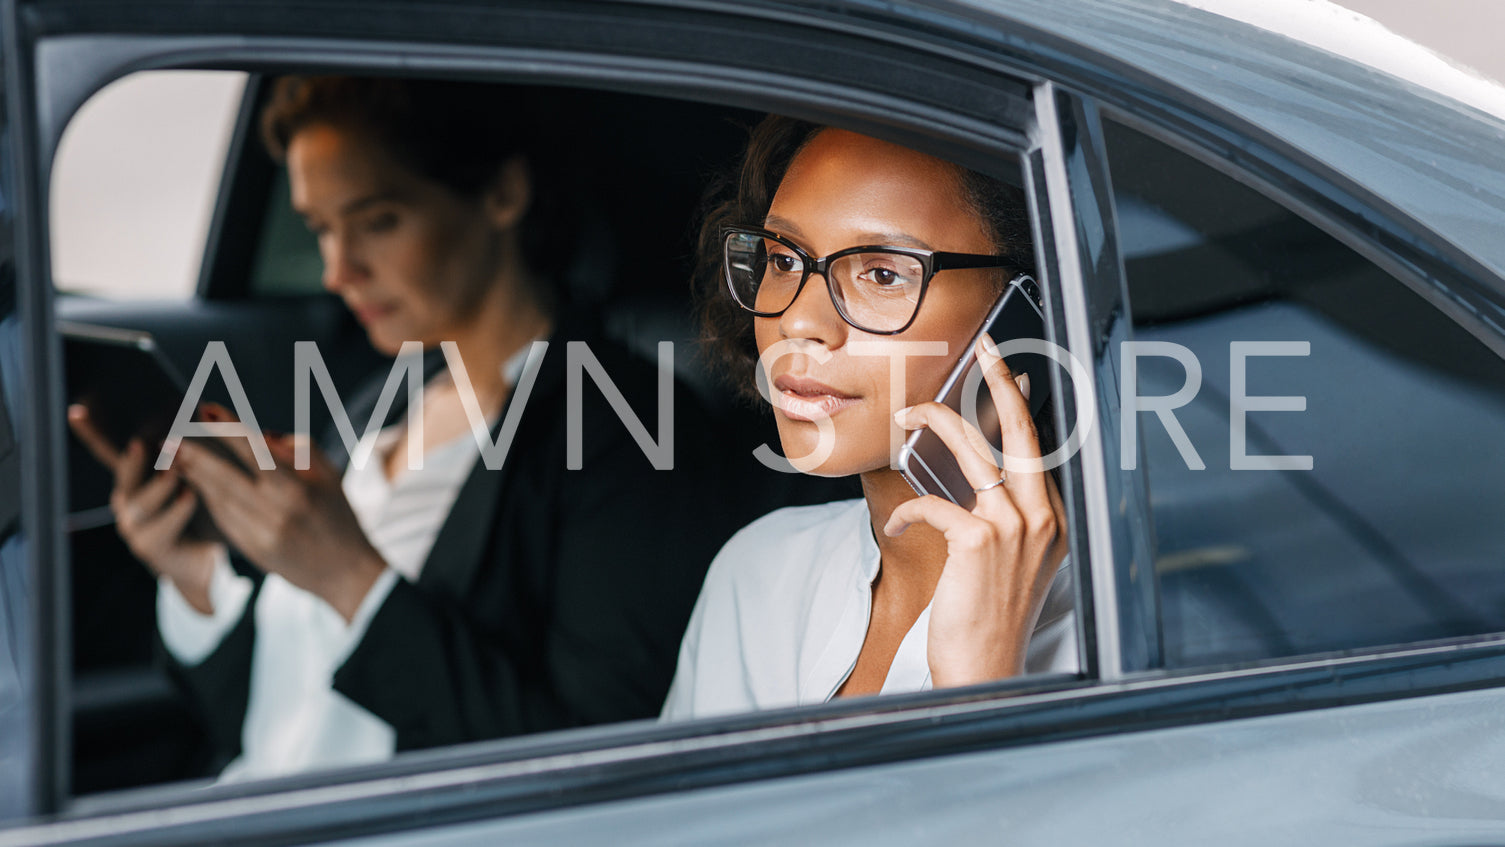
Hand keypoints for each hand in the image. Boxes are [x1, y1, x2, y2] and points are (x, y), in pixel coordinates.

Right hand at [67, 404, 219, 613]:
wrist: (202, 559)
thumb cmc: (198, 512)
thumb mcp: (194, 479)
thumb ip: (189, 456)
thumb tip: (205, 413)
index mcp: (134, 480)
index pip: (110, 452)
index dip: (92, 433)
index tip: (77, 411)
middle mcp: (127, 501)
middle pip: (124, 477)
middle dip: (133, 460)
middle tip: (143, 443)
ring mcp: (133, 526)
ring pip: (140, 504)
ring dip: (159, 486)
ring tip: (176, 471)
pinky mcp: (149, 547)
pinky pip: (161, 527)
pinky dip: (176, 510)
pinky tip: (189, 495)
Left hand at [172, 430, 386, 622]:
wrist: (345, 571)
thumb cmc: (338, 514)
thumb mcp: (329, 475)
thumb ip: (297, 448)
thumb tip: (261, 435)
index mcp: (296, 489)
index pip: (255, 452)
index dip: (228, 429)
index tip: (207, 409)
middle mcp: (276, 512)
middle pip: (225, 478)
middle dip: (195, 457)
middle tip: (170, 440)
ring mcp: (262, 534)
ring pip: (220, 499)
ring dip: (195, 478)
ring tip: (175, 459)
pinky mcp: (253, 551)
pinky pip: (225, 519)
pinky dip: (211, 499)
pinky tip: (197, 485)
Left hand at [885, 336, 1067, 686]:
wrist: (985, 666)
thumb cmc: (990, 615)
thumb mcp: (1010, 561)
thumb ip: (1003, 516)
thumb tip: (975, 473)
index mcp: (1054, 520)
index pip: (1038, 447)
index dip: (1020, 405)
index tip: (1009, 372)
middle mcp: (1042, 517)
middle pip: (1022, 431)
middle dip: (1003, 381)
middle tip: (986, 348)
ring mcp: (1014, 528)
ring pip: (973, 451)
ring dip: (937, 424)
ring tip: (909, 414)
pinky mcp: (979, 541)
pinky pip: (934, 503)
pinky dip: (908, 509)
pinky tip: (897, 523)